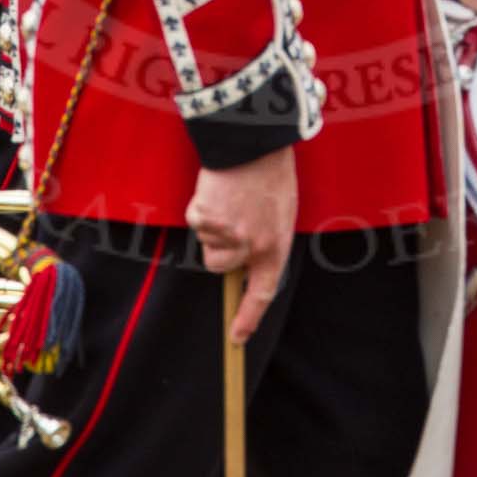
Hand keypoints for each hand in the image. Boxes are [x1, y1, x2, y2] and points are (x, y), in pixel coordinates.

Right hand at [188, 147, 297, 343]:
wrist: (254, 140)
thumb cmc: (271, 172)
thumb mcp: (281, 212)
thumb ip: (265, 239)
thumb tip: (245, 259)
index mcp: (274, 246)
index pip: (262, 292)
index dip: (249, 317)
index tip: (237, 336)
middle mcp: (250, 246)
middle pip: (219, 265)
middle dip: (220, 246)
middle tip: (232, 215)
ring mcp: (226, 233)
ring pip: (206, 242)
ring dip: (212, 224)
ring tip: (228, 196)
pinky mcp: (204, 217)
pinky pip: (196, 219)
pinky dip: (202, 205)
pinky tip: (217, 187)